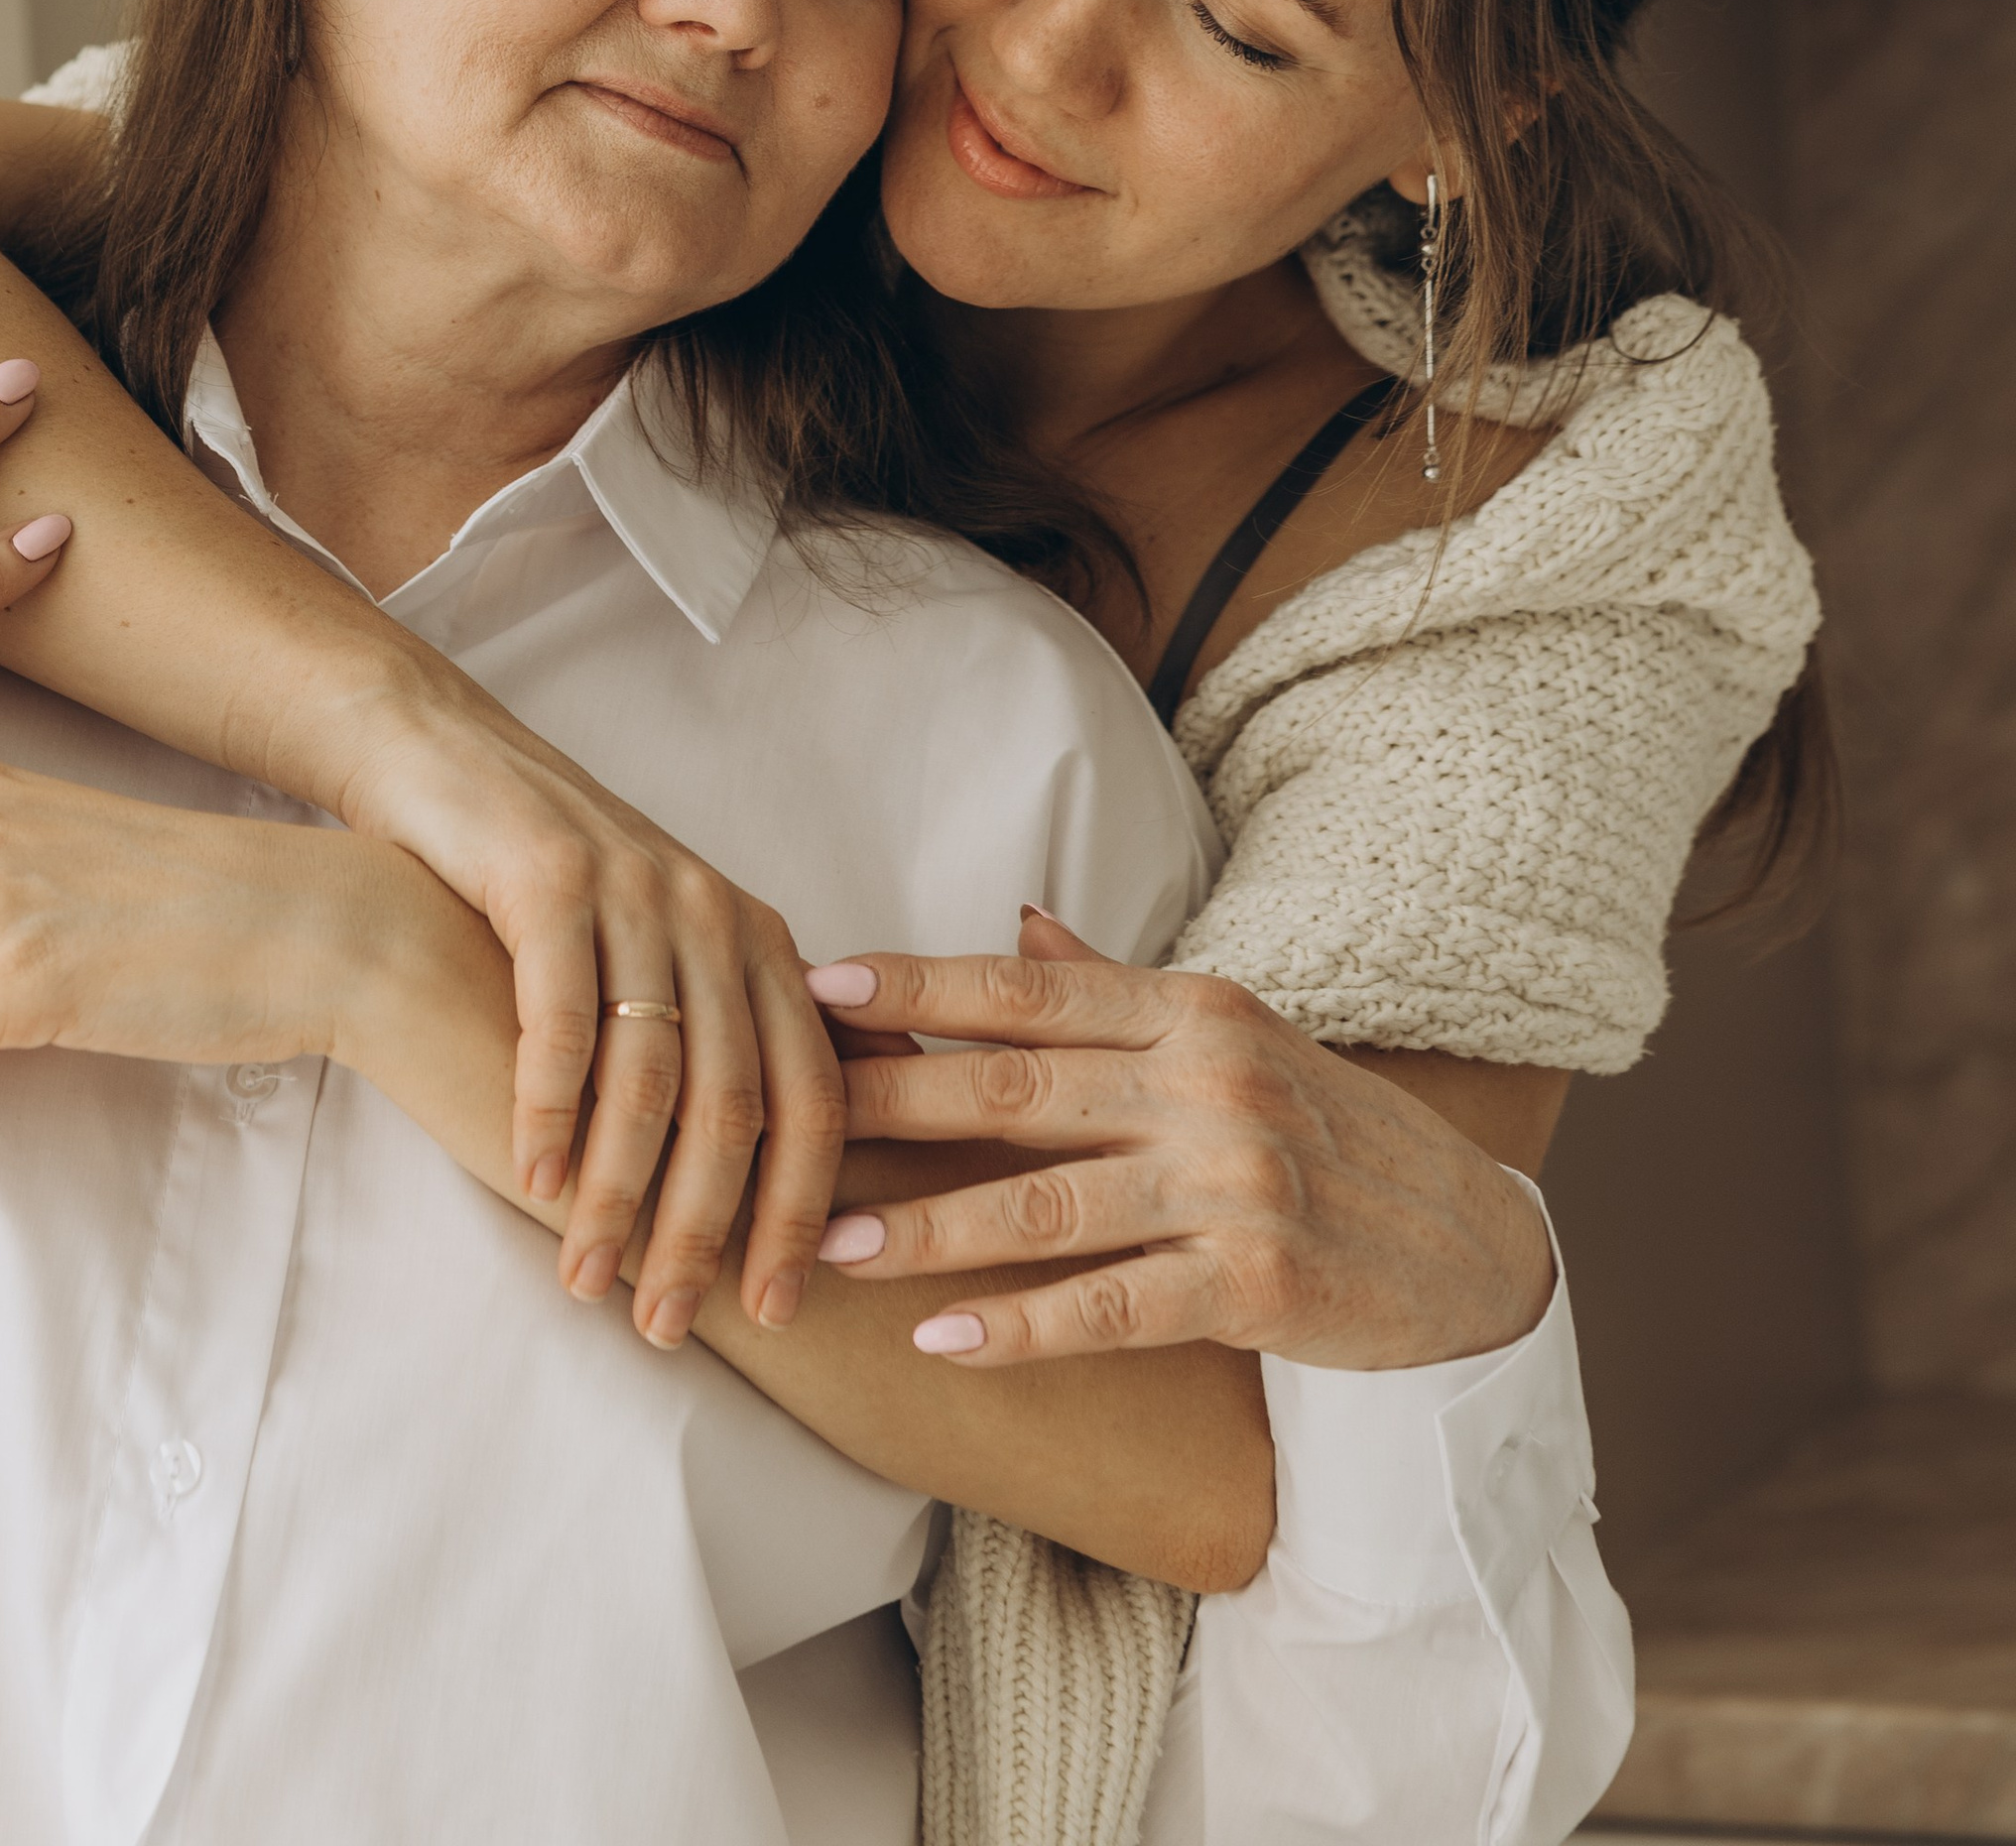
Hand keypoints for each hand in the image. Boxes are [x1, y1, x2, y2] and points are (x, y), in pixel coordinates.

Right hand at [320, 678, 842, 1345]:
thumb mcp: (667, 951)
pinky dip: (553, 1107)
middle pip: (736, 1100)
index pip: (813, 1095)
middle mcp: (713, 913)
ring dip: (619, 1192)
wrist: (447, 766)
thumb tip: (801, 1163)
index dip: (797, 1210)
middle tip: (665, 1323)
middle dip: (704, 1229)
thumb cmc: (552, 893)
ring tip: (586, 1279)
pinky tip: (533, 1180)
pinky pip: (563, 1015)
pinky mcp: (549, 875)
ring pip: (649, 1073)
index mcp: (758, 942)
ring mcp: (634, 890)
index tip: (771, 1308)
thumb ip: (730, 1037)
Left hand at [808, 910, 1556, 1371]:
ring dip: (928, 1225)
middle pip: (1017, 1089)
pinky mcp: (1254, 1282)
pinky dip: (1020, 1325)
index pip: (1028, 990)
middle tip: (786, 1117)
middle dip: (891, 1101)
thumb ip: (1114, 988)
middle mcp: (1209, 1082)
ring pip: (1046, 1205)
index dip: (919, 985)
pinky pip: (1112, 1306)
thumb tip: (1012, 920)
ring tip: (831, 1239)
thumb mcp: (1229, 1038)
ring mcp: (1233, 1183)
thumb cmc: (1328, 1131)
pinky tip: (940, 1337)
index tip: (818, 980)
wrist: (1469, 1244)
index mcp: (1192, 1009)